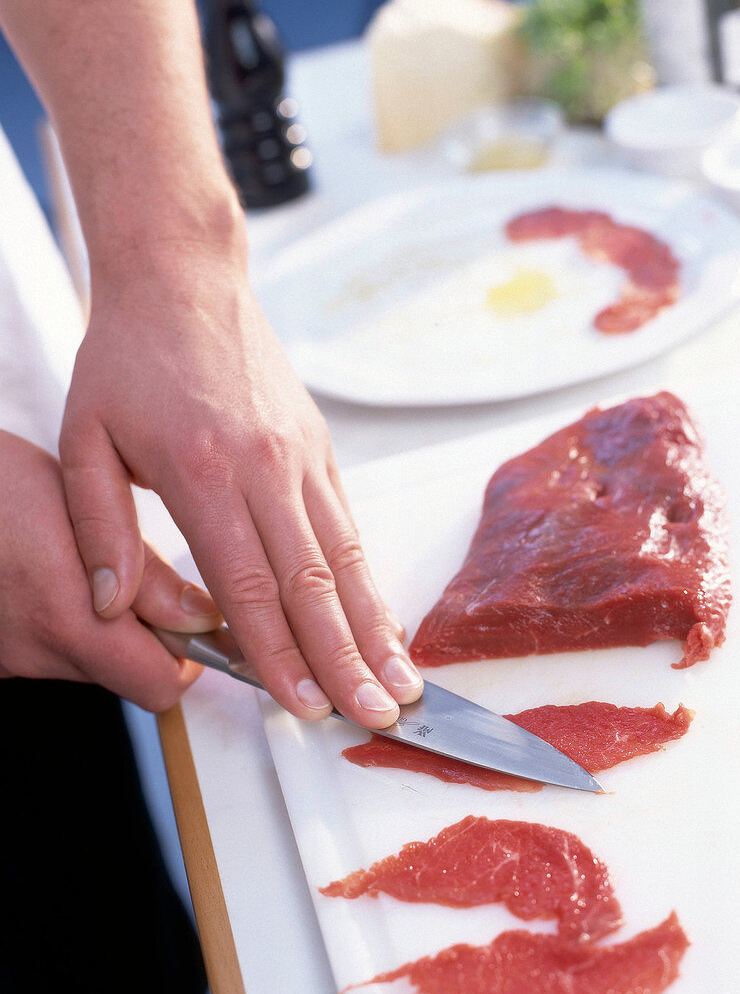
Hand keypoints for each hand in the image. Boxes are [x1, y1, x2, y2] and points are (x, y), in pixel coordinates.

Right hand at [0, 431, 222, 708]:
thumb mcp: (84, 507)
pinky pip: (49, 651)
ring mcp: (8, 659)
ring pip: (91, 663)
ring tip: (91, 568)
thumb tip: (202, 619)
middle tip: (149, 585)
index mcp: (69, 618)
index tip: (199, 620)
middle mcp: (35, 653)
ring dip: (108, 627)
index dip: (190, 655)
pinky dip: (68, 624)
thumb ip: (147, 574)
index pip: (160, 685)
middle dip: (151, 638)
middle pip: (127, 676)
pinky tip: (53, 577)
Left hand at [59, 245, 422, 727]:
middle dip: (347, 657)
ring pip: (346, 557)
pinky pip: (350, 525)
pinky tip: (382, 620)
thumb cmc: (129, 359)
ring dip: (375, 626)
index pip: (249, 584)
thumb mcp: (84, 438)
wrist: (185, 280)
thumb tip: (112, 606)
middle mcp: (267, 468)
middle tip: (376, 713)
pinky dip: (369, 580)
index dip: (280, 653)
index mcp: (203, 472)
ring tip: (402, 680)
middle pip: (313, 581)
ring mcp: (303, 457)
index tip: (306, 705)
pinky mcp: (320, 449)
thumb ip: (98, 527)